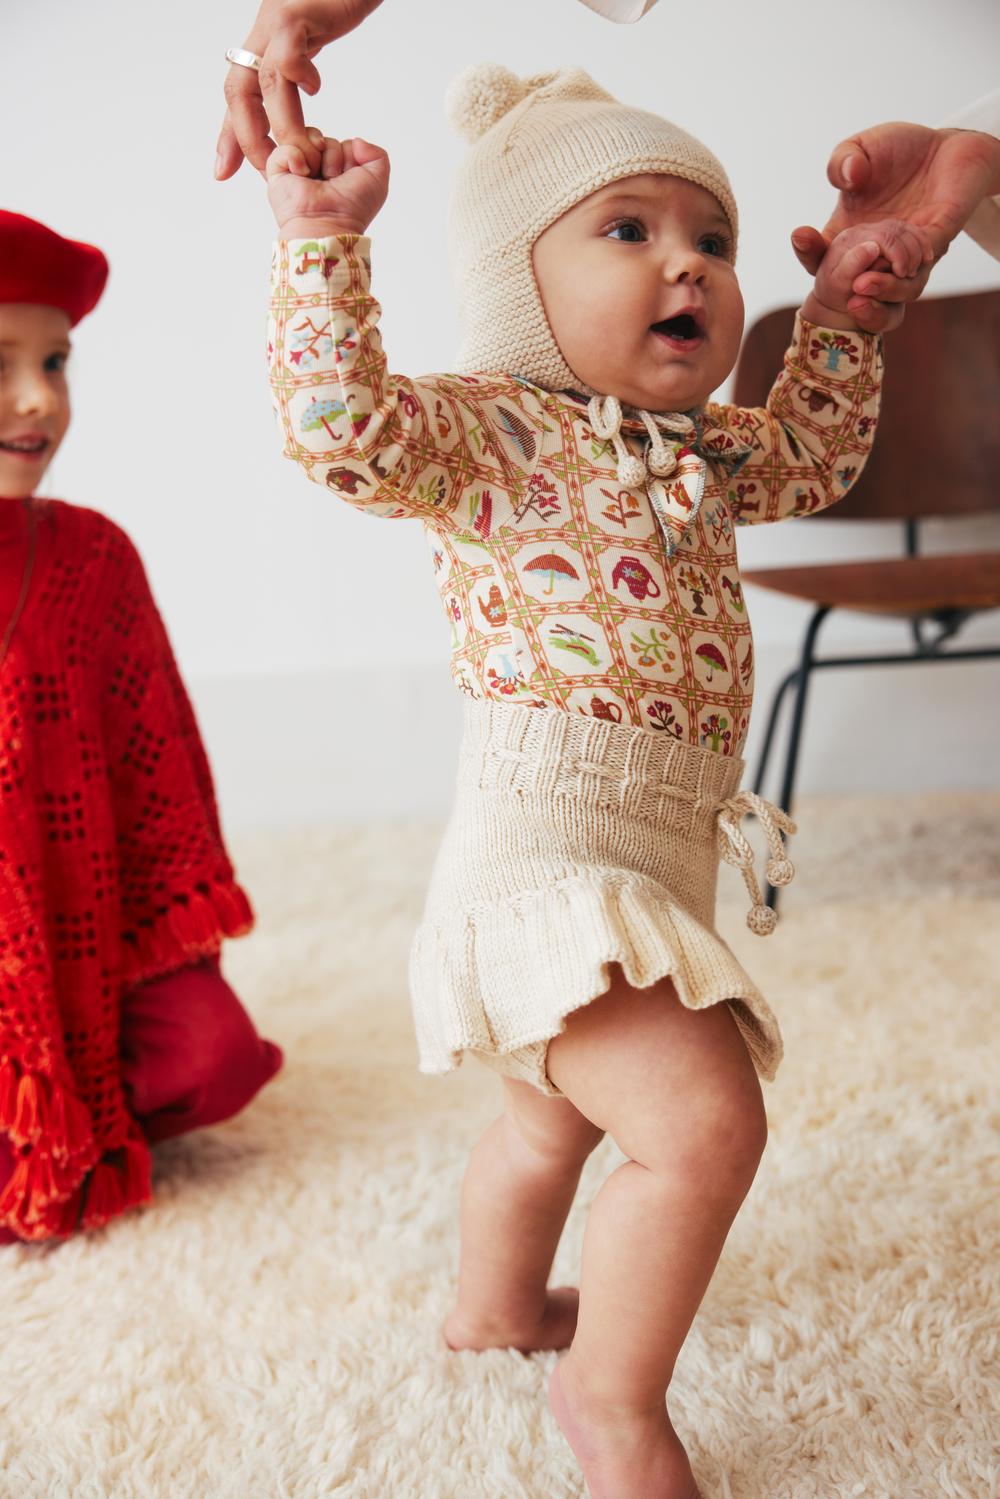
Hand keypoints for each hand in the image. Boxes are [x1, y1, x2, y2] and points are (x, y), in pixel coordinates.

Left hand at [217, 0, 384, 179]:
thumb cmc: (338, 3)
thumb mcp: (311, 42)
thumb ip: (296, 68)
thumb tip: (299, 93)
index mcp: (262, 45)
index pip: (238, 96)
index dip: (229, 136)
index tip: (223, 171)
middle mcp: (262, 33)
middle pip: (239, 91)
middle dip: (248, 136)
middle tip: (266, 168)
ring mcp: (277, 22)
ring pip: (265, 82)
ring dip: (282, 124)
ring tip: (302, 150)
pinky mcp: (298, 14)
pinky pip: (288, 55)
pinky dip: (299, 78)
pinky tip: (316, 89)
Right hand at [266, 132, 389, 237]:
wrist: (329, 224)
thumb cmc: (352, 209)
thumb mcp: (377, 180)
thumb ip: (377, 154)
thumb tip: (356, 140)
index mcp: (338, 172)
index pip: (343, 143)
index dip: (349, 157)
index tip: (348, 178)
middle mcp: (317, 169)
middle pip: (324, 138)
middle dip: (333, 157)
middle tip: (332, 181)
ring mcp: (297, 168)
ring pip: (306, 137)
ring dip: (317, 157)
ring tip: (317, 180)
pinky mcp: (277, 170)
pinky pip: (284, 146)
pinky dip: (295, 157)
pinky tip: (302, 175)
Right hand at [790, 123, 999, 331]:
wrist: (947, 145)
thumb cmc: (899, 148)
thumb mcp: (859, 147)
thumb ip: (843, 161)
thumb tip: (851, 178)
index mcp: (849, 230)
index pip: (823, 256)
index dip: (809, 253)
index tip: (801, 235)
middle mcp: (876, 249)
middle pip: (855, 283)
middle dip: (843, 285)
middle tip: (838, 278)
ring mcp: (907, 249)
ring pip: (895, 286)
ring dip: (879, 289)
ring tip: (863, 284)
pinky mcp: (938, 238)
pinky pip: (924, 260)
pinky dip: (910, 265)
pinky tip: (903, 263)